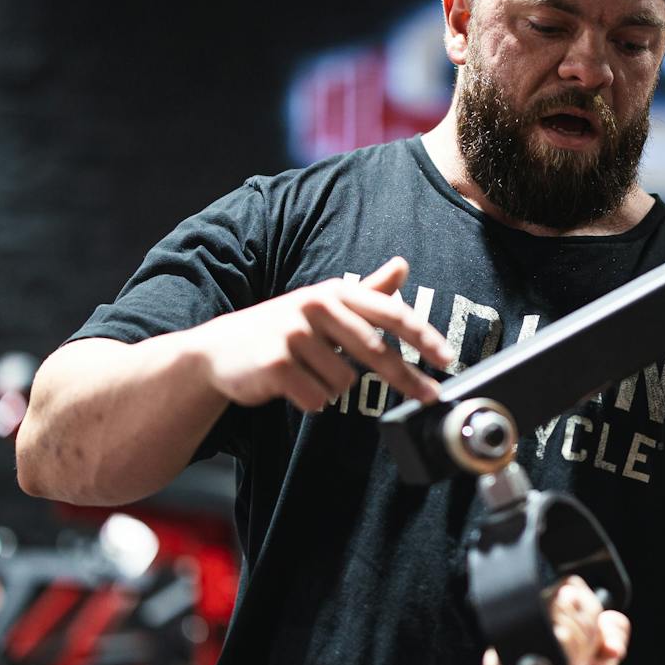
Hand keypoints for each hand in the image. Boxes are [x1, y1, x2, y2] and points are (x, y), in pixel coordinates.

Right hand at [191, 256, 452, 409]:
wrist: (217, 352)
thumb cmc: (279, 328)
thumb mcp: (324, 304)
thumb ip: (366, 290)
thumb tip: (402, 265)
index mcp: (333, 293)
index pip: (389, 314)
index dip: (423, 337)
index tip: (448, 359)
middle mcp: (315, 306)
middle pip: (376, 352)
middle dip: (407, 379)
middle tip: (431, 397)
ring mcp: (293, 334)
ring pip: (344, 382)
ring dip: (331, 387)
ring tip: (307, 373)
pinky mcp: (276, 364)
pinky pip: (317, 398)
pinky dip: (310, 400)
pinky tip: (290, 386)